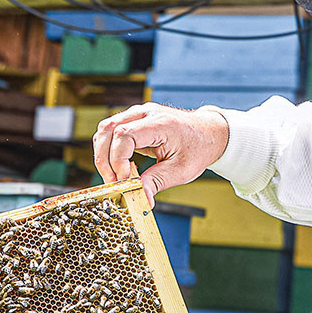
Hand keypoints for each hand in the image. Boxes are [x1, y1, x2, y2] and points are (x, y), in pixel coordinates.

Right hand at [93, 103, 228, 206]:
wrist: (209, 133)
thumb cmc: (198, 149)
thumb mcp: (181, 171)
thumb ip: (157, 182)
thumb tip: (141, 199)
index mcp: (160, 123)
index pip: (124, 134)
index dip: (117, 159)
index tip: (123, 180)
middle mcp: (146, 113)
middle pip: (108, 128)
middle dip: (104, 159)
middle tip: (112, 183)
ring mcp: (138, 114)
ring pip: (105, 128)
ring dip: (103, 154)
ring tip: (113, 178)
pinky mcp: (135, 120)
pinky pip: (112, 131)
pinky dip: (109, 150)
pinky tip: (119, 168)